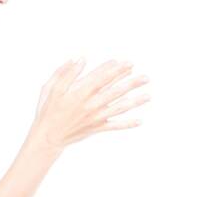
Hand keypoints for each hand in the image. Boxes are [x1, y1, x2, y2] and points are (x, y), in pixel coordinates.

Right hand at [33, 57, 149, 149]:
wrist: (48, 137)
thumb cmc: (48, 110)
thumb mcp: (51, 88)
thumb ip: (66, 72)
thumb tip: (81, 59)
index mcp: (80, 92)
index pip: (101, 78)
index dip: (116, 70)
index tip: (128, 63)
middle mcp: (91, 105)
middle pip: (115, 91)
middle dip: (131, 83)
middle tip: (146, 77)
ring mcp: (95, 118)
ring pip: (119, 108)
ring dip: (135, 102)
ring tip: (148, 95)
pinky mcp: (97, 128)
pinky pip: (115, 126)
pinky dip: (127, 124)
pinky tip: (140, 121)